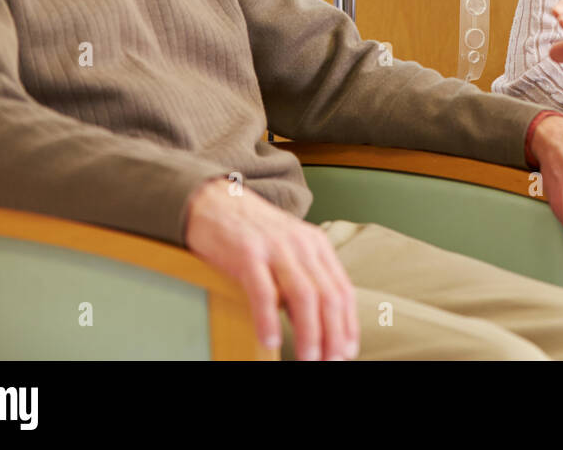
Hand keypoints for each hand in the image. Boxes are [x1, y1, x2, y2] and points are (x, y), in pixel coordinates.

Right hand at [184, 177, 358, 360]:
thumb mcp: (288, 248)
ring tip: (308, 360)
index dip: (348, 325)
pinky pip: (263, 291)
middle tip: (331, 362)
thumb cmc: (251, 233)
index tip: (348, 352)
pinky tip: (271, 341)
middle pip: (328, 296)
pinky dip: (268, 319)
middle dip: (334, 336)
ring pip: (303, 296)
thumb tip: (318, 323)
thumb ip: (304, 277)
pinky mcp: (247, 252)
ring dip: (309, 334)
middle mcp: (302, 245)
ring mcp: (275, 248)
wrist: (214, 201)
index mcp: (316, 245)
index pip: (342, 290)